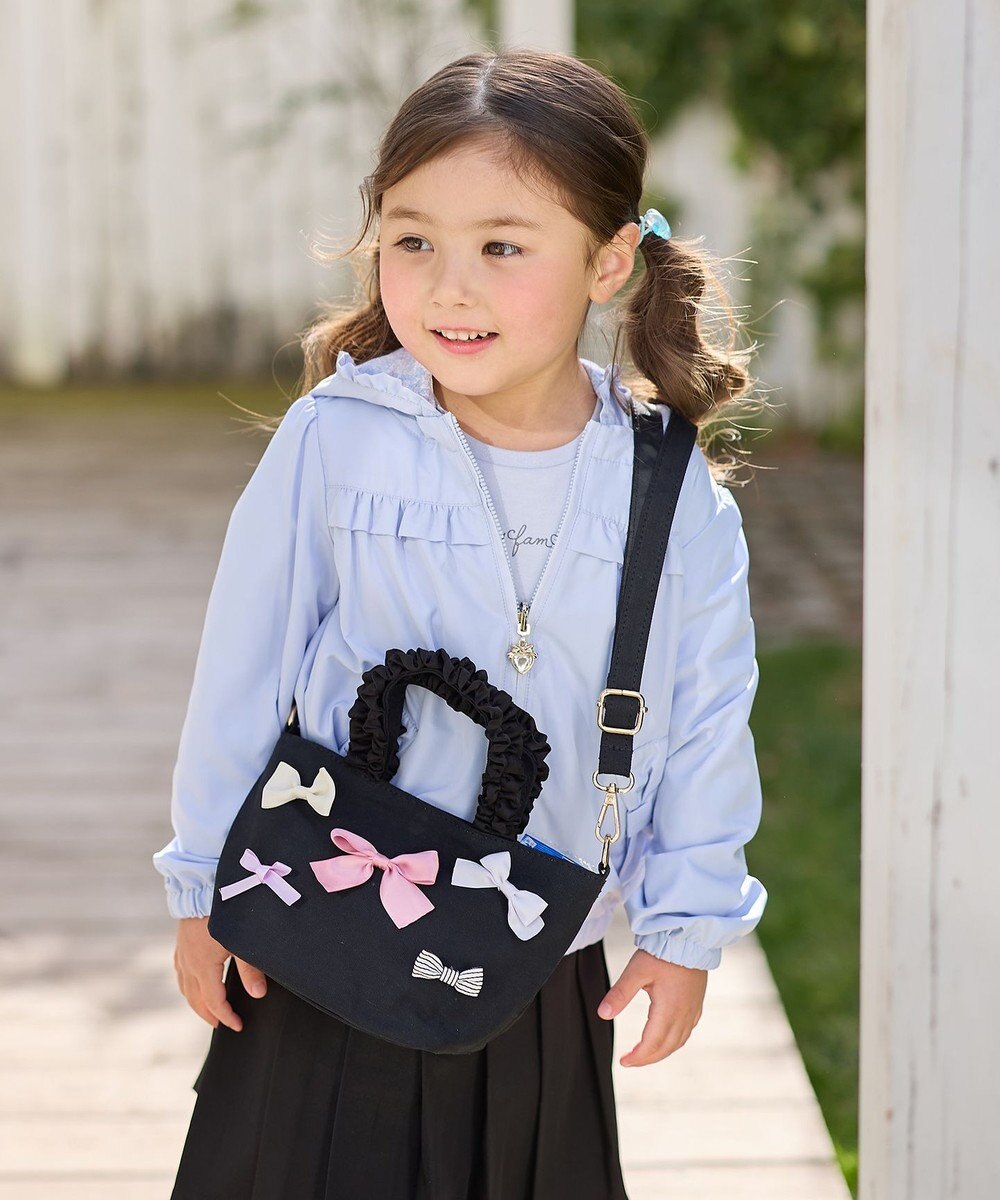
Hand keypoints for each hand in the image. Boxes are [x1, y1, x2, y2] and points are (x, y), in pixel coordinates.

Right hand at [173, 916, 268, 1031]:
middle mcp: (189, 964)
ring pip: (186, 987)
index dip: (226, 1017)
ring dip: (197, 1002)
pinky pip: (180, 972)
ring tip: (209, 1010)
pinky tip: (194, 983)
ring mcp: (182, 953)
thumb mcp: (242, 941)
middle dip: (209, 1015)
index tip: (238, 1026)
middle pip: (196, 999)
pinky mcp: (181, 942)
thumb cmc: (224, 912)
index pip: (214, 1001)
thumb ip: (251, 969)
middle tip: (222, 1025)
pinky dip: (188, 985)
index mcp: (204, 967)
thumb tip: (258, 994)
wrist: (202, 885)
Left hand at [597, 948, 706, 1065]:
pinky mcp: (697, 1002)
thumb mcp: (636, 971)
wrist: (691, 939)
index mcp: (668, 1010)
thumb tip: (603, 1014)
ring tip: (645, 1053)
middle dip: (647, 1058)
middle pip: (666, 1047)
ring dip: (661, 1051)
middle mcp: (683, 1014)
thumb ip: (620, 994)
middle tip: (630, 1060)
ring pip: (678, 1041)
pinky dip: (675, 1040)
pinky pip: (688, 1030)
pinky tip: (668, 1036)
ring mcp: (692, 1009)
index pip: (652, 1044)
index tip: (623, 1061)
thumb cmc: (663, 953)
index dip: (638, 1057)